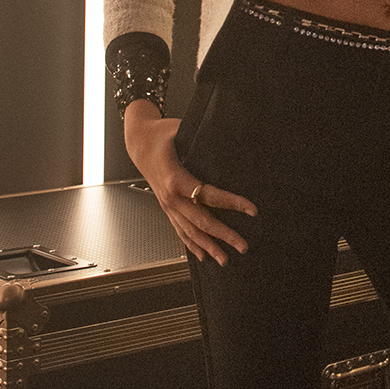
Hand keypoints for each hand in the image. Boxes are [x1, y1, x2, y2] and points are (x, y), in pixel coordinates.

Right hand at [123, 100, 256, 265]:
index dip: (232, 202)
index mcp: (176, 178)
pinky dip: (191, 245)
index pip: (209, 195)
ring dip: (208, 247)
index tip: (251, 209)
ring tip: (225, 259)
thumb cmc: (160, 135)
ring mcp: (168, 205)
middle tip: (243, 245)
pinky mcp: (167, 208)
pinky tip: (202, 255)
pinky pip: (179, 230)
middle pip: (201, 221)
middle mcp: (172, 197)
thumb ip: (202, 135)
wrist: (138, 143)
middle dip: (224, 235)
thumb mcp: (180, 129)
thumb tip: (229, 132)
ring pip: (190, 232)